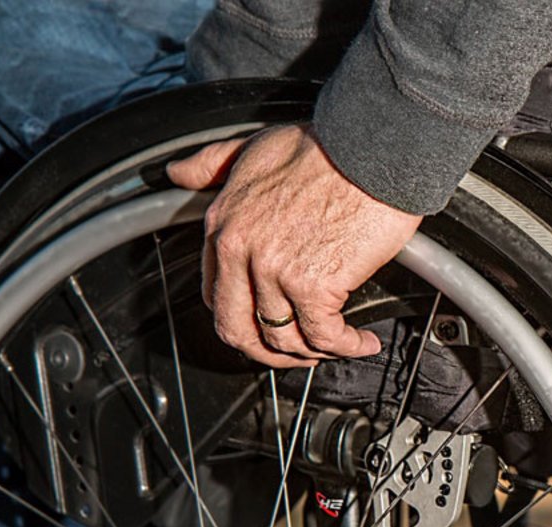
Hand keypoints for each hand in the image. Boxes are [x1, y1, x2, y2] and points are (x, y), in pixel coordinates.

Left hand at [166, 124, 422, 367]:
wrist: (373, 148)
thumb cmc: (327, 147)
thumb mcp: (253, 146)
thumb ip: (213, 164)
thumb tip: (179, 173)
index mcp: (223, 224)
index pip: (217, 296)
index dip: (244, 320)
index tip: (269, 322)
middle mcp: (241, 252)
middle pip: (239, 331)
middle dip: (269, 353)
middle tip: (298, 353)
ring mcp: (276, 272)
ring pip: (284, 340)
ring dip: (314, 353)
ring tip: (340, 345)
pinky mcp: (315, 285)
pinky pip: (324, 337)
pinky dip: (346, 347)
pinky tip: (363, 341)